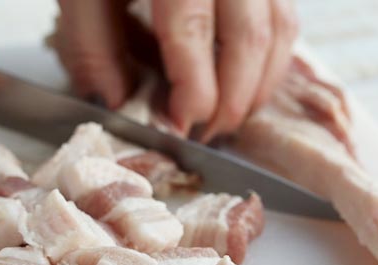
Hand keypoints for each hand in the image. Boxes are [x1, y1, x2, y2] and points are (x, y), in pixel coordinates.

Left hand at [53, 0, 298, 140]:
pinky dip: (271, 59)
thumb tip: (116, 103)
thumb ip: (92, 45)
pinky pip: (285, 17)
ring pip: (278, 30)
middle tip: (205, 134)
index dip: (192, 90)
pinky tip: (245, 83)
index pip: (192, 31)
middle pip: (248, 38)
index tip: (179, 126)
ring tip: (226, 117)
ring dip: (258, 85)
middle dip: (231, 100)